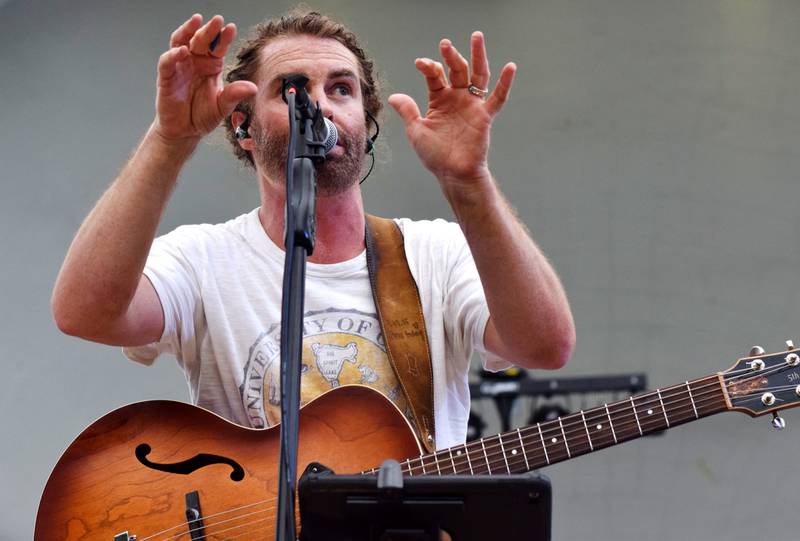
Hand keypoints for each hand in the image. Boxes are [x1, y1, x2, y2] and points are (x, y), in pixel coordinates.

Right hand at [153, 14, 257, 143]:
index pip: (218, 48)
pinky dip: (173, 54)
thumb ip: (234, 95)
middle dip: (209, 30)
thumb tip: (252, 88)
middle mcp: (195, 62)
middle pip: (201, 40)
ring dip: (188, 31)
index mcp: (211, 66)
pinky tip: (182, 51)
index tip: (231, 28)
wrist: (185, 132)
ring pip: (181, 42)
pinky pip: (167, 62)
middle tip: (217, 20)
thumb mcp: (222, 107)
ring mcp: (179, 68)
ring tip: (197, 21)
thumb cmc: (203, 116)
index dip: (223, 38)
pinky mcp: (166, 78)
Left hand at [388, 31, 514, 190]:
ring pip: (477, 75)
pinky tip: (510, 67)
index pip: (435, 76)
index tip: (421, 63)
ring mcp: (472, 105)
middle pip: (457, 70)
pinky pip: (498, 98)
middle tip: (445, 44)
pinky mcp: (485, 116)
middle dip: (450, 56)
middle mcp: (457, 98)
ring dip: (478, 56)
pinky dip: (505, 83)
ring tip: (476, 37)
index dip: (429, 67)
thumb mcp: (416, 131)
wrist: (453, 173)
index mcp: (439, 100)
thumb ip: (408, 111)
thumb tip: (393, 96)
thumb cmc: (435, 155)